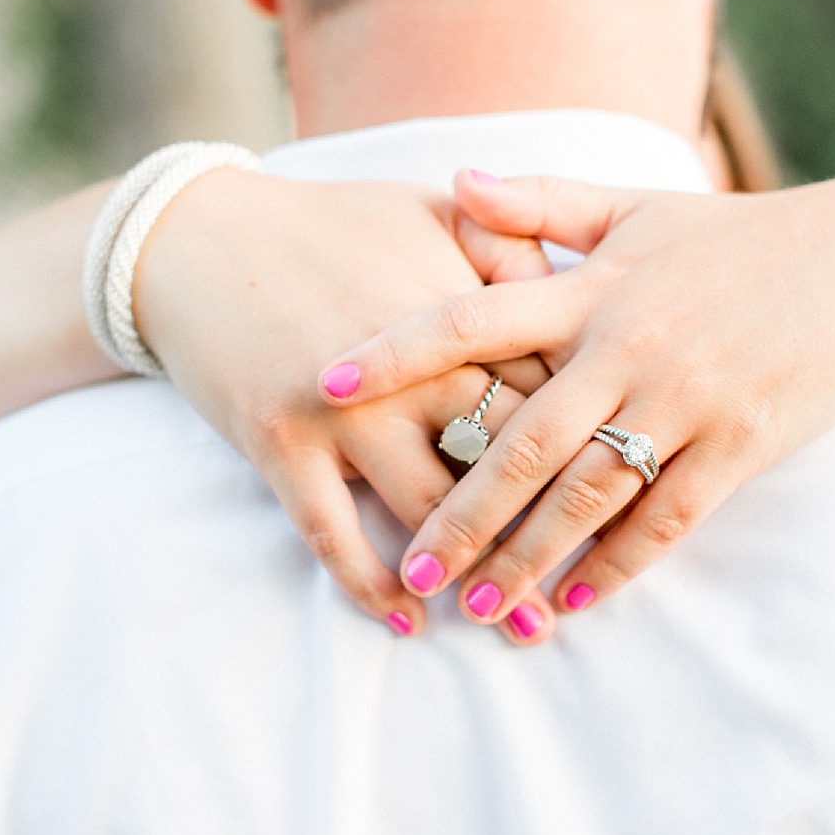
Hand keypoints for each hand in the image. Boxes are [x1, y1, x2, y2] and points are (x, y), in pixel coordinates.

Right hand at [136, 169, 556, 641]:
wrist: (198, 237)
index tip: (636, 499)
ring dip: (476, 574)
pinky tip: (408, 621)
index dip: (598, 450)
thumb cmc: (330, 224)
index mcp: (460, 314)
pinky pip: (332, 534)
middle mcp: (412, 370)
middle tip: (594, 587)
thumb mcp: (431, 210)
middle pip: (505, 463)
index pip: (552, 394)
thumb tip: (574, 287)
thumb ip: (510, 245)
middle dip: (555, 529)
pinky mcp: (281, 444)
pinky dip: (371, 584)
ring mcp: (344, 412)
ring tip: (518, 625)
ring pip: (430, 510)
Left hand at [319, 170, 834, 627]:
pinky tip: (579, 601)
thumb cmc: (740, 237)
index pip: (474, 318)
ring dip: (529, 559)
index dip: (400, 350)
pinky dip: (619, 565)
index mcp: (594, 288)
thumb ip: (541, 206)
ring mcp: (687, 399)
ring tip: (480, 610)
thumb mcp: (637, 207)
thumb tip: (450, 185)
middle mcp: (629, 345)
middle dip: (460, 514)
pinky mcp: (741, 444)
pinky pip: (668, 518)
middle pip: (521, 442)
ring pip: (587, 496)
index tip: (330, 384)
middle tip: (410, 571)